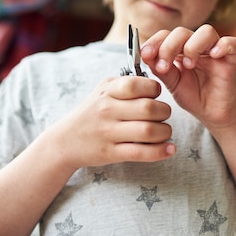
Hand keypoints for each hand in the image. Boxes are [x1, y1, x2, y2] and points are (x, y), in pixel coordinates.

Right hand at [52, 75, 174, 168]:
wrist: (65, 141)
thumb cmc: (91, 113)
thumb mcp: (102, 91)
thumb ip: (126, 84)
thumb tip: (155, 83)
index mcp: (107, 92)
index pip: (137, 85)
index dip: (154, 89)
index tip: (157, 94)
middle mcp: (107, 110)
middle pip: (149, 108)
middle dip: (164, 111)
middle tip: (163, 114)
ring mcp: (109, 133)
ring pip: (149, 131)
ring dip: (165, 131)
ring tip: (164, 131)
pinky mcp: (111, 153)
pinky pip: (141, 153)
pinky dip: (160, 151)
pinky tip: (170, 148)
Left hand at [140, 24, 235, 130]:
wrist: (211, 113)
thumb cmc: (193, 96)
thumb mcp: (171, 83)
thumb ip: (160, 68)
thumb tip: (145, 54)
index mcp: (180, 48)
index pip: (166, 34)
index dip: (155, 42)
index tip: (146, 55)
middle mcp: (197, 45)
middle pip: (182, 31)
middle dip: (169, 47)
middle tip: (164, 66)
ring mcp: (215, 50)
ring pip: (206, 32)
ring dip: (192, 46)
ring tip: (188, 65)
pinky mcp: (231, 58)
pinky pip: (233, 43)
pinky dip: (224, 45)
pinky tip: (213, 55)